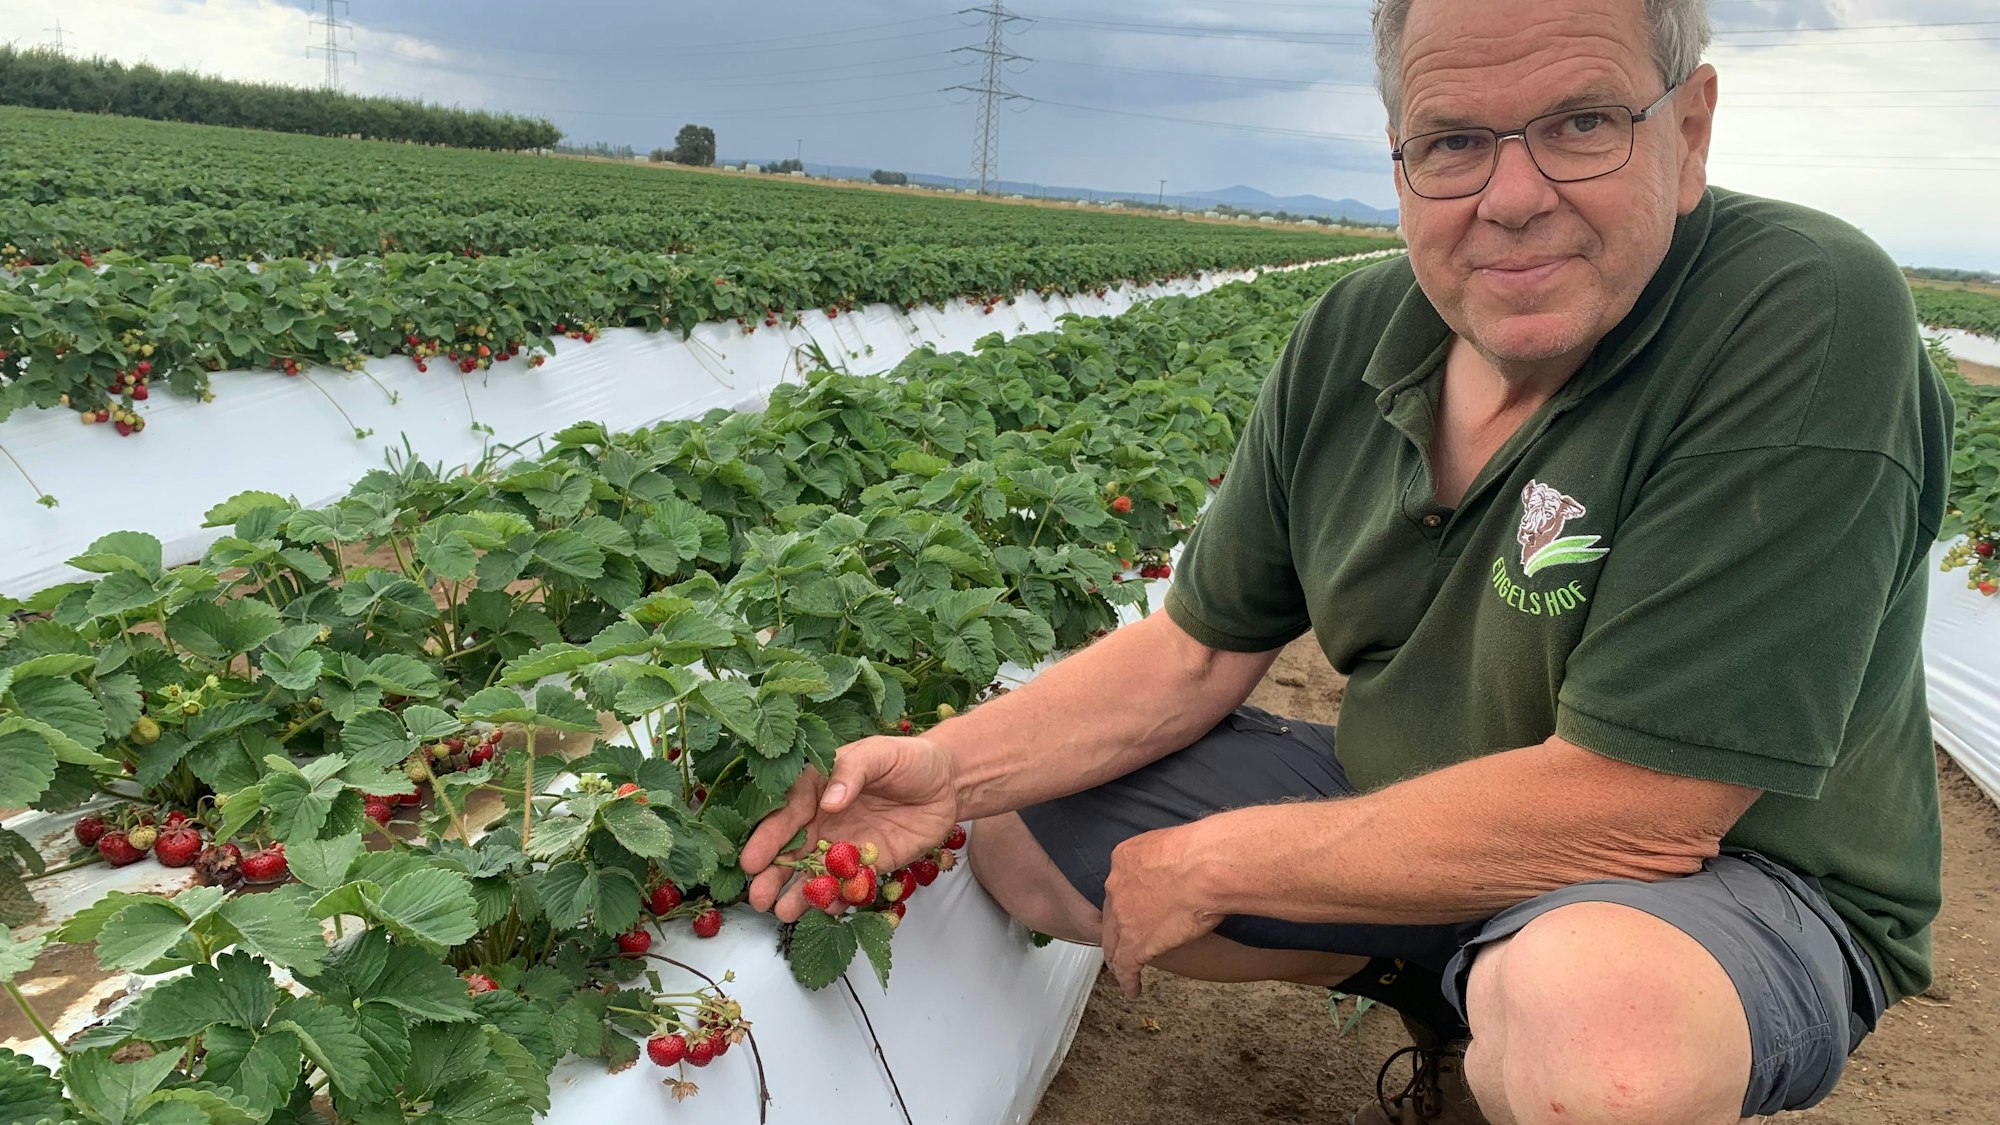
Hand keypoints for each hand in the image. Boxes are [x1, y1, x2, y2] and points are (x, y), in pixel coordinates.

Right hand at [742, 735, 960, 922]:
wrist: (946, 784)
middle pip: (791, 850)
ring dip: (797, 893)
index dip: (768, 837)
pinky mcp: (866, 865)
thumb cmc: (908, 759)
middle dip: (772, 874)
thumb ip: (852, 772)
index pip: (786, 813)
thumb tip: (829, 801)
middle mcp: (822, 819)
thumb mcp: (879, 754)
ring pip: (813, 873)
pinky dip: (836, 899)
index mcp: (817, 788)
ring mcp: (842, 845)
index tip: (752, 859)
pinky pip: (846, 886)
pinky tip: (826, 909)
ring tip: (783, 913)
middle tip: (757, 897)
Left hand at [1100, 823, 1224, 997]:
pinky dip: (1127, 980)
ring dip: (1118, 955)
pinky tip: (1133, 989)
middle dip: (1117, 926)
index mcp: (1125, 858)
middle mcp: (1117, 885)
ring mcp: (1122, 916)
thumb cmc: (1204, 852)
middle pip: (1112, 913)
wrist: (1205, 868)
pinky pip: (1125, 966)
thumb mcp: (1176, 841)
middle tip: (1127, 937)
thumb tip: (1182, 864)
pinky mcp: (1135, 943)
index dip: (1127, 898)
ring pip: (1113, 941)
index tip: (1135, 905)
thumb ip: (1168, 855)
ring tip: (1123, 967)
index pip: (1121, 883)